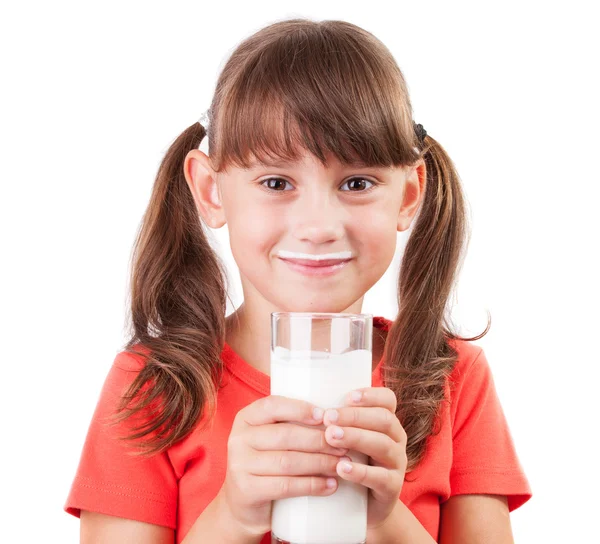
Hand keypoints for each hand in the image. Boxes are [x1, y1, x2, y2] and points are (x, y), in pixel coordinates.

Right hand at [218, 395, 348, 535]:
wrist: (241, 506)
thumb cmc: (265, 464)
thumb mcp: (268, 438)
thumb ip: (289, 424)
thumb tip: (334, 417)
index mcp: (245, 418)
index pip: (272, 405)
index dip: (300, 409)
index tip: (325, 415)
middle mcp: (238, 439)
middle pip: (285, 435)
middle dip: (319, 440)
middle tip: (343, 446)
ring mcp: (240, 465)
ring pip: (288, 461)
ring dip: (320, 463)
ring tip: (341, 464)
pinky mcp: (247, 491)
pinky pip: (286, 486)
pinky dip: (312, 485)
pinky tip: (330, 485)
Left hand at [323, 387, 406, 529]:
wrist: (361, 508)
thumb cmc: (349, 461)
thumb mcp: (347, 437)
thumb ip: (336, 420)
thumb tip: (303, 401)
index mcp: (386, 422)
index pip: (387, 400)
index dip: (370, 395)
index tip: (347, 396)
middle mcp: (396, 439)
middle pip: (384, 419)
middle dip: (355, 416)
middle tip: (328, 418)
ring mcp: (396, 463)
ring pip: (383, 445)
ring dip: (356, 437)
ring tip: (331, 437)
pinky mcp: (392, 488)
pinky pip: (381, 478)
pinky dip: (360, 472)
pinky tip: (341, 467)